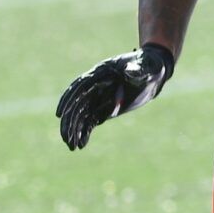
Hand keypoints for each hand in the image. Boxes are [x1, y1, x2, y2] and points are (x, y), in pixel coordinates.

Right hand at [57, 43, 175, 149]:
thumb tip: (128, 72)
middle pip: (76, 105)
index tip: (60, 115)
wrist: (153, 71)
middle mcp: (95, 87)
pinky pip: (90, 121)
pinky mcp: (104, 109)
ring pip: (80, 115)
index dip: (67, 100)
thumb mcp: (146, 67)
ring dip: (74, 130)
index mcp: (100, 74)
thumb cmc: (149, 65)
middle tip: (66, 139)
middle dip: (69, 122)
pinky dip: (85, 132)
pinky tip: (82, 144)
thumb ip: (136, 71)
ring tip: (72, 147)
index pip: (78, 87)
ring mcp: (98, 99)